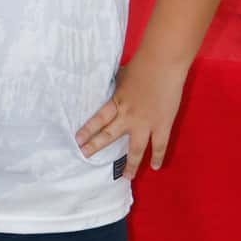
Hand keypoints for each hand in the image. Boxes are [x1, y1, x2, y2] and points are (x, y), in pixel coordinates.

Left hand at [75, 57, 186, 180]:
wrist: (163, 63)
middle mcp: (128, 116)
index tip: (77, 140)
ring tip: (126, 176)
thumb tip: (110, 88)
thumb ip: (117, 88)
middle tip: (86, 156)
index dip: (87, 130)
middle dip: (96, 146)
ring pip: (136, 149)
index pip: (98, 119)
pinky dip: (158, 156)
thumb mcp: (121, 76)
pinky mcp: (162, 125)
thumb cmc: (141, 65)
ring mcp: (146, 123)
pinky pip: (159, 145)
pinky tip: (155, 166)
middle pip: (109, 135)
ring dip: (130, 165)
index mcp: (117, 102)